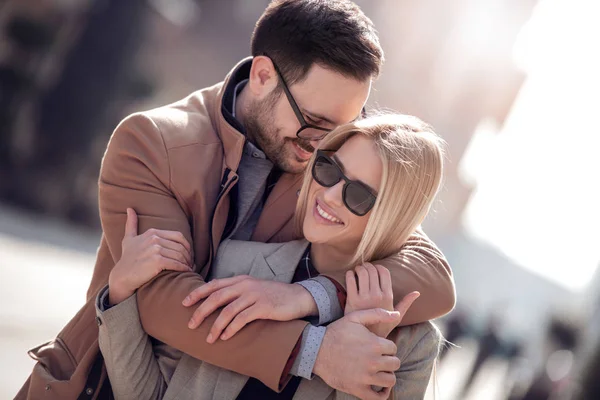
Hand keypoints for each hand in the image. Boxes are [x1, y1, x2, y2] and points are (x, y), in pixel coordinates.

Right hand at [108, 208, 192, 304]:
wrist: (122, 276)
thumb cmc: (127, 258)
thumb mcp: (129, 238)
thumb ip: (131, 224)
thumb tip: (129, 208)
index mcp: (152, 232)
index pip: (178, 236)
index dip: (187, 246)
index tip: (189, 254)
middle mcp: (154, 239)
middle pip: (180, 246)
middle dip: (188, 256)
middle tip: (191, 263)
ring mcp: (155, 249)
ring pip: (180, 255)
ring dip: (187, 263)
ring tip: (190, 268)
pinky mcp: (157, 261)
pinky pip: (176, 264)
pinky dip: (184, 268)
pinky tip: (186, 272)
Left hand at [182, 276, 317, 342]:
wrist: (298, 297)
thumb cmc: (273, 295)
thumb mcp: (253, 289)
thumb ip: (237, 292)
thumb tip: (216, 302)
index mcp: (241, 280)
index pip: (214, 284)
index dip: (198, 293)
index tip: (184, 303)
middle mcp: (245, 285)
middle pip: (217, 297)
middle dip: (201, 311)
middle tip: (191, 324)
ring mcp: (254, 295)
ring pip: (228, 310)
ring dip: (216, 326)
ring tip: (209, 338)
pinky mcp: (263, 307)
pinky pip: (242, 318)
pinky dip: (231, 328)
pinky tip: (225, 337)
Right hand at [313, 308, 403, 399]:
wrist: (316, 350)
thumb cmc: (336, 332)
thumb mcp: (355, 317)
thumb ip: (378, 313)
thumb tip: (397, 314)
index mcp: (375, 344)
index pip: (393, 348)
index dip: (386, 347)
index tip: (377, 347)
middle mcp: (373, 362)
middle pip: (395, 364)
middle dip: (388, 360)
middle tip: (378, 358)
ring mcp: (366, 377)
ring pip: (390, 380)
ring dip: (387, 375)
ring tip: (379, 370)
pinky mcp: (358, 389)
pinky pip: (378, 398)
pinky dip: (383, 394)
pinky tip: (380, 387)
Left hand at [345, 263, 419, 337]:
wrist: (365, 337)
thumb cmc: (382, 326)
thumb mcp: (396, 316)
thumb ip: (406, 303)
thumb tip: (417, 292)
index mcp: (388, 296)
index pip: (384, 272)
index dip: (378, 267)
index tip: (374, 269)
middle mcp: (377, 296)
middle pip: (372, 270)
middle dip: (367, 266)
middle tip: (364, 267)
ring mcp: (364, 297)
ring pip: (362, 272)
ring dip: (359, 268)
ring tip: (358, 271)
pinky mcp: (352, 299)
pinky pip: (350, 279)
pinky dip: (350, 274)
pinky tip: (350, 275)